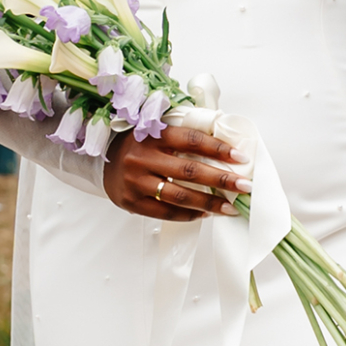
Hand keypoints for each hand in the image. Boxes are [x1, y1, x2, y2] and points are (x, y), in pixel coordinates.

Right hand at [102, 115, 250, 221]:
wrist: (101, 161)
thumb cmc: (138, 144)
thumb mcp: (155, 130)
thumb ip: (184, 134)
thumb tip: (224, 145)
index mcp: (153, 134)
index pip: (192, 140)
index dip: (218, 148)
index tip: (240, 158)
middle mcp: (143, 157)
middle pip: (190, 171)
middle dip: (222, 180)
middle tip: (244, 186)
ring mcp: (136, 181)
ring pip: (180, 195)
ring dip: (209, 203)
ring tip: (229, 208)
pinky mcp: (132, 202)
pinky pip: (165, 212)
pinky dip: (188, 215)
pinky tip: (205, 214)